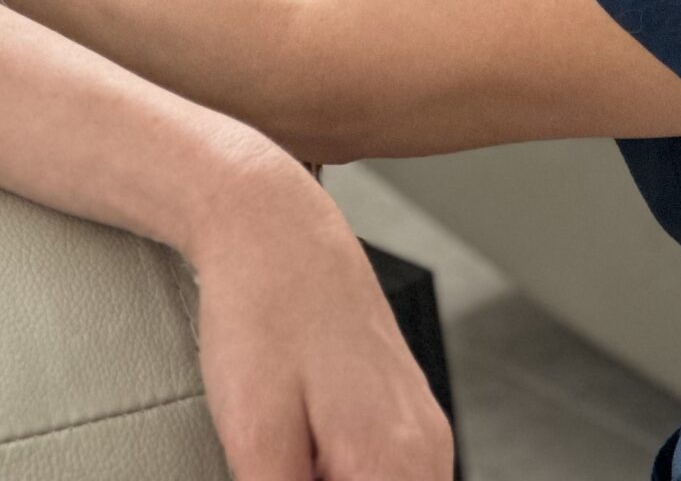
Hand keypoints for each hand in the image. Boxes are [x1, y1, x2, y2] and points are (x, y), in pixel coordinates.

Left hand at [187, 163, 454, 480]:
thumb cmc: (261, 313)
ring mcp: (423, 428)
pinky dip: (345, 477)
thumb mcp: (254, 438)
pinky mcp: (407, 412)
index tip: (280, 476)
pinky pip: (388, 475)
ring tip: (282, 453)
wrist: (273, 224)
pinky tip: (302, 453)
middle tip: (274, 463)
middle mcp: (426, 451)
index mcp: (396, 465)